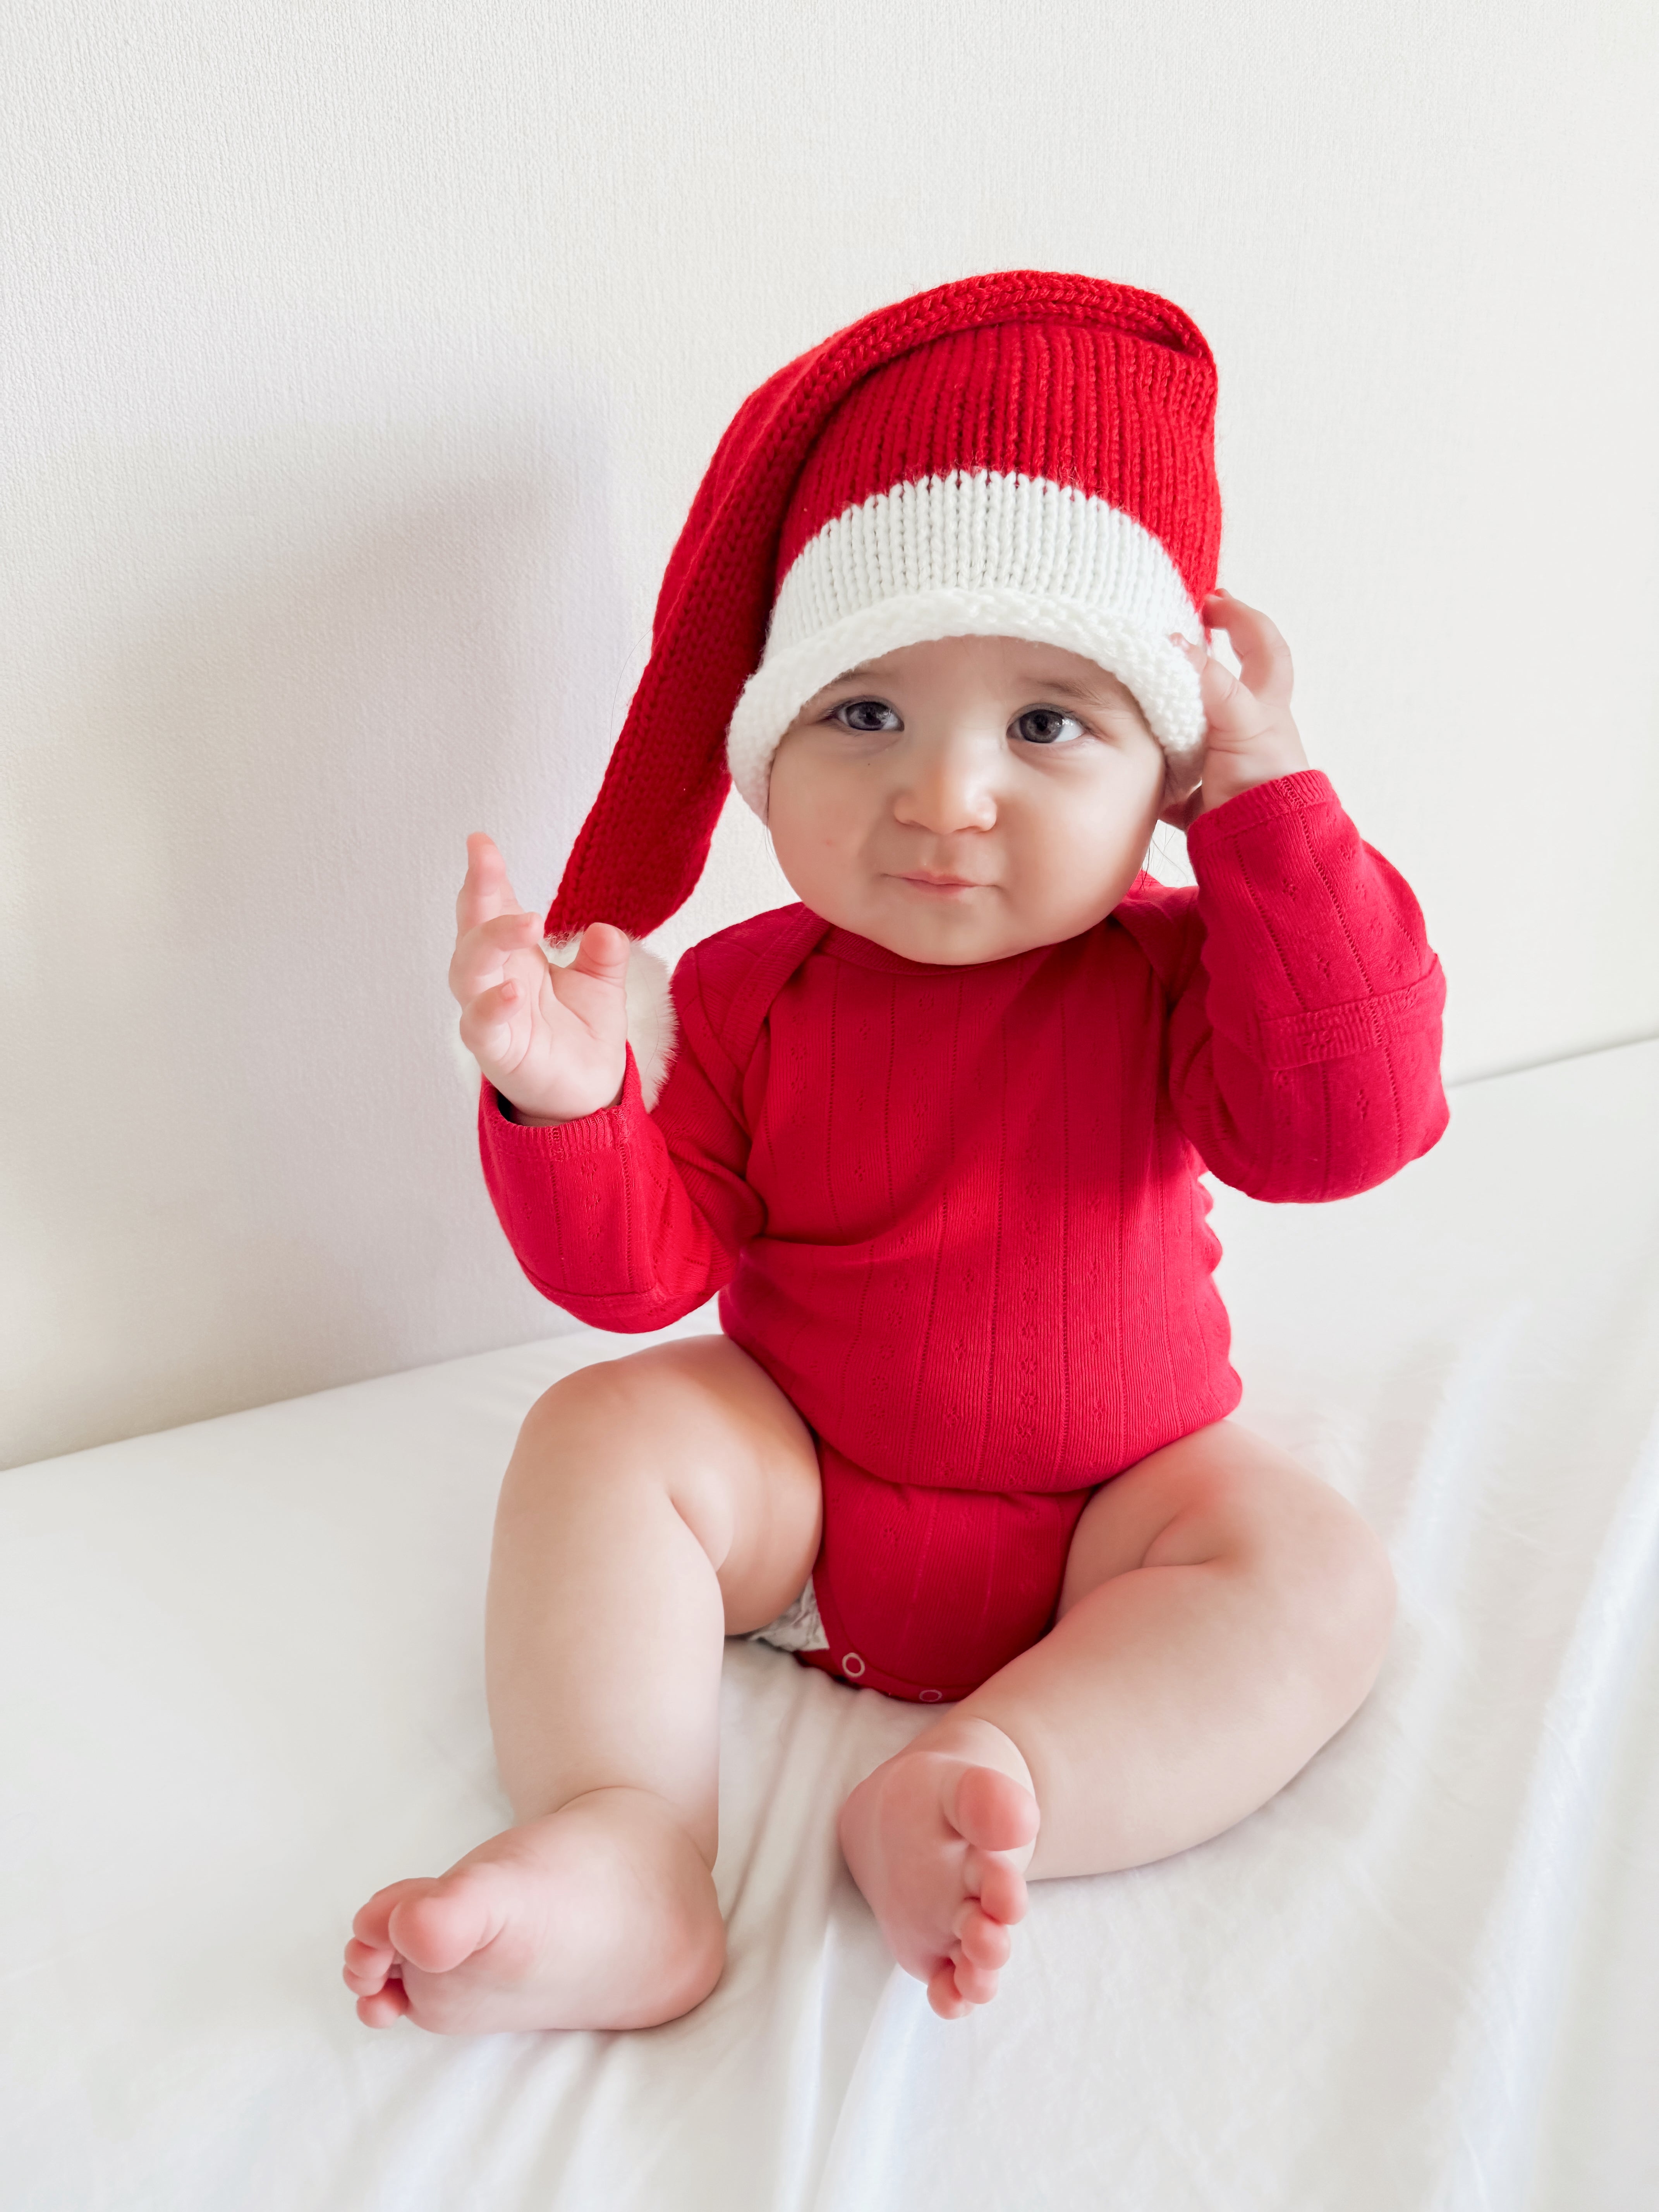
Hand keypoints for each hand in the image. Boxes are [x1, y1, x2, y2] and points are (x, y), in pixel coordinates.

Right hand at [450, 833, 629, 1124]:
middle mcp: (494, 979)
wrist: (587, 1093)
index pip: (492, 907)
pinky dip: (490, 1007)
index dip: (485, 875)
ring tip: (526, 921)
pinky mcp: (496, 1050)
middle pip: (472, 929)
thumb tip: (606, 930)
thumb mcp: (602, 986)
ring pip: (468, 971)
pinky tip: (511, 991)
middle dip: (476, 892)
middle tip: (486, 861)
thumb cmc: (581, 1034)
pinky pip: (480, 1026)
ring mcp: (489, 1014)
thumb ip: (605, 956)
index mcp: (516, 956)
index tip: (479, 841)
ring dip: (491, 942)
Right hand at [1158, 588, 1309, 830]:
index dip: (1242, 618)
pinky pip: (1175, 784)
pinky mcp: (1205, 803)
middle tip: (1175, 635)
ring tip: (1138, 697)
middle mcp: (1247, 734)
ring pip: (1197, 732)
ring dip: (1171, 716)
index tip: (1211, 600)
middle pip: (1231, 686)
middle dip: (1205, 660)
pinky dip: (1155, 778)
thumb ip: (1206, 682)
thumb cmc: (1262, 785)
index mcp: (1264, 707)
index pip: (1263, 647)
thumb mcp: (1238, 722)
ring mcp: (1226, 767)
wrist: (1265, 851)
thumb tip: (1172, 643)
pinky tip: (1131, 771)